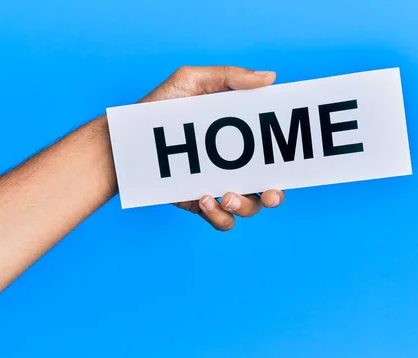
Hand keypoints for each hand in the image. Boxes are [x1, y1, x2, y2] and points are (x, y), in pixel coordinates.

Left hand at [138, 66, 284, 230]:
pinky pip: (221, 220)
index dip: (289, 159)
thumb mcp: (191, 81)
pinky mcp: (199, 204)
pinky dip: (219, 215)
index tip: (293, 161)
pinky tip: (205, 199)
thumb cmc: (158, 108)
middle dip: (276, 194)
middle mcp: (233, 165)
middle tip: (271, 193)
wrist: (124, 141)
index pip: (272, 151)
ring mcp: (218, 186)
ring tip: (227, 196)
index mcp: (240, 139)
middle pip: (269, 186)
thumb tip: (269, 77)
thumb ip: (229, 77)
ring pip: (248, 207)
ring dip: (245, 206)